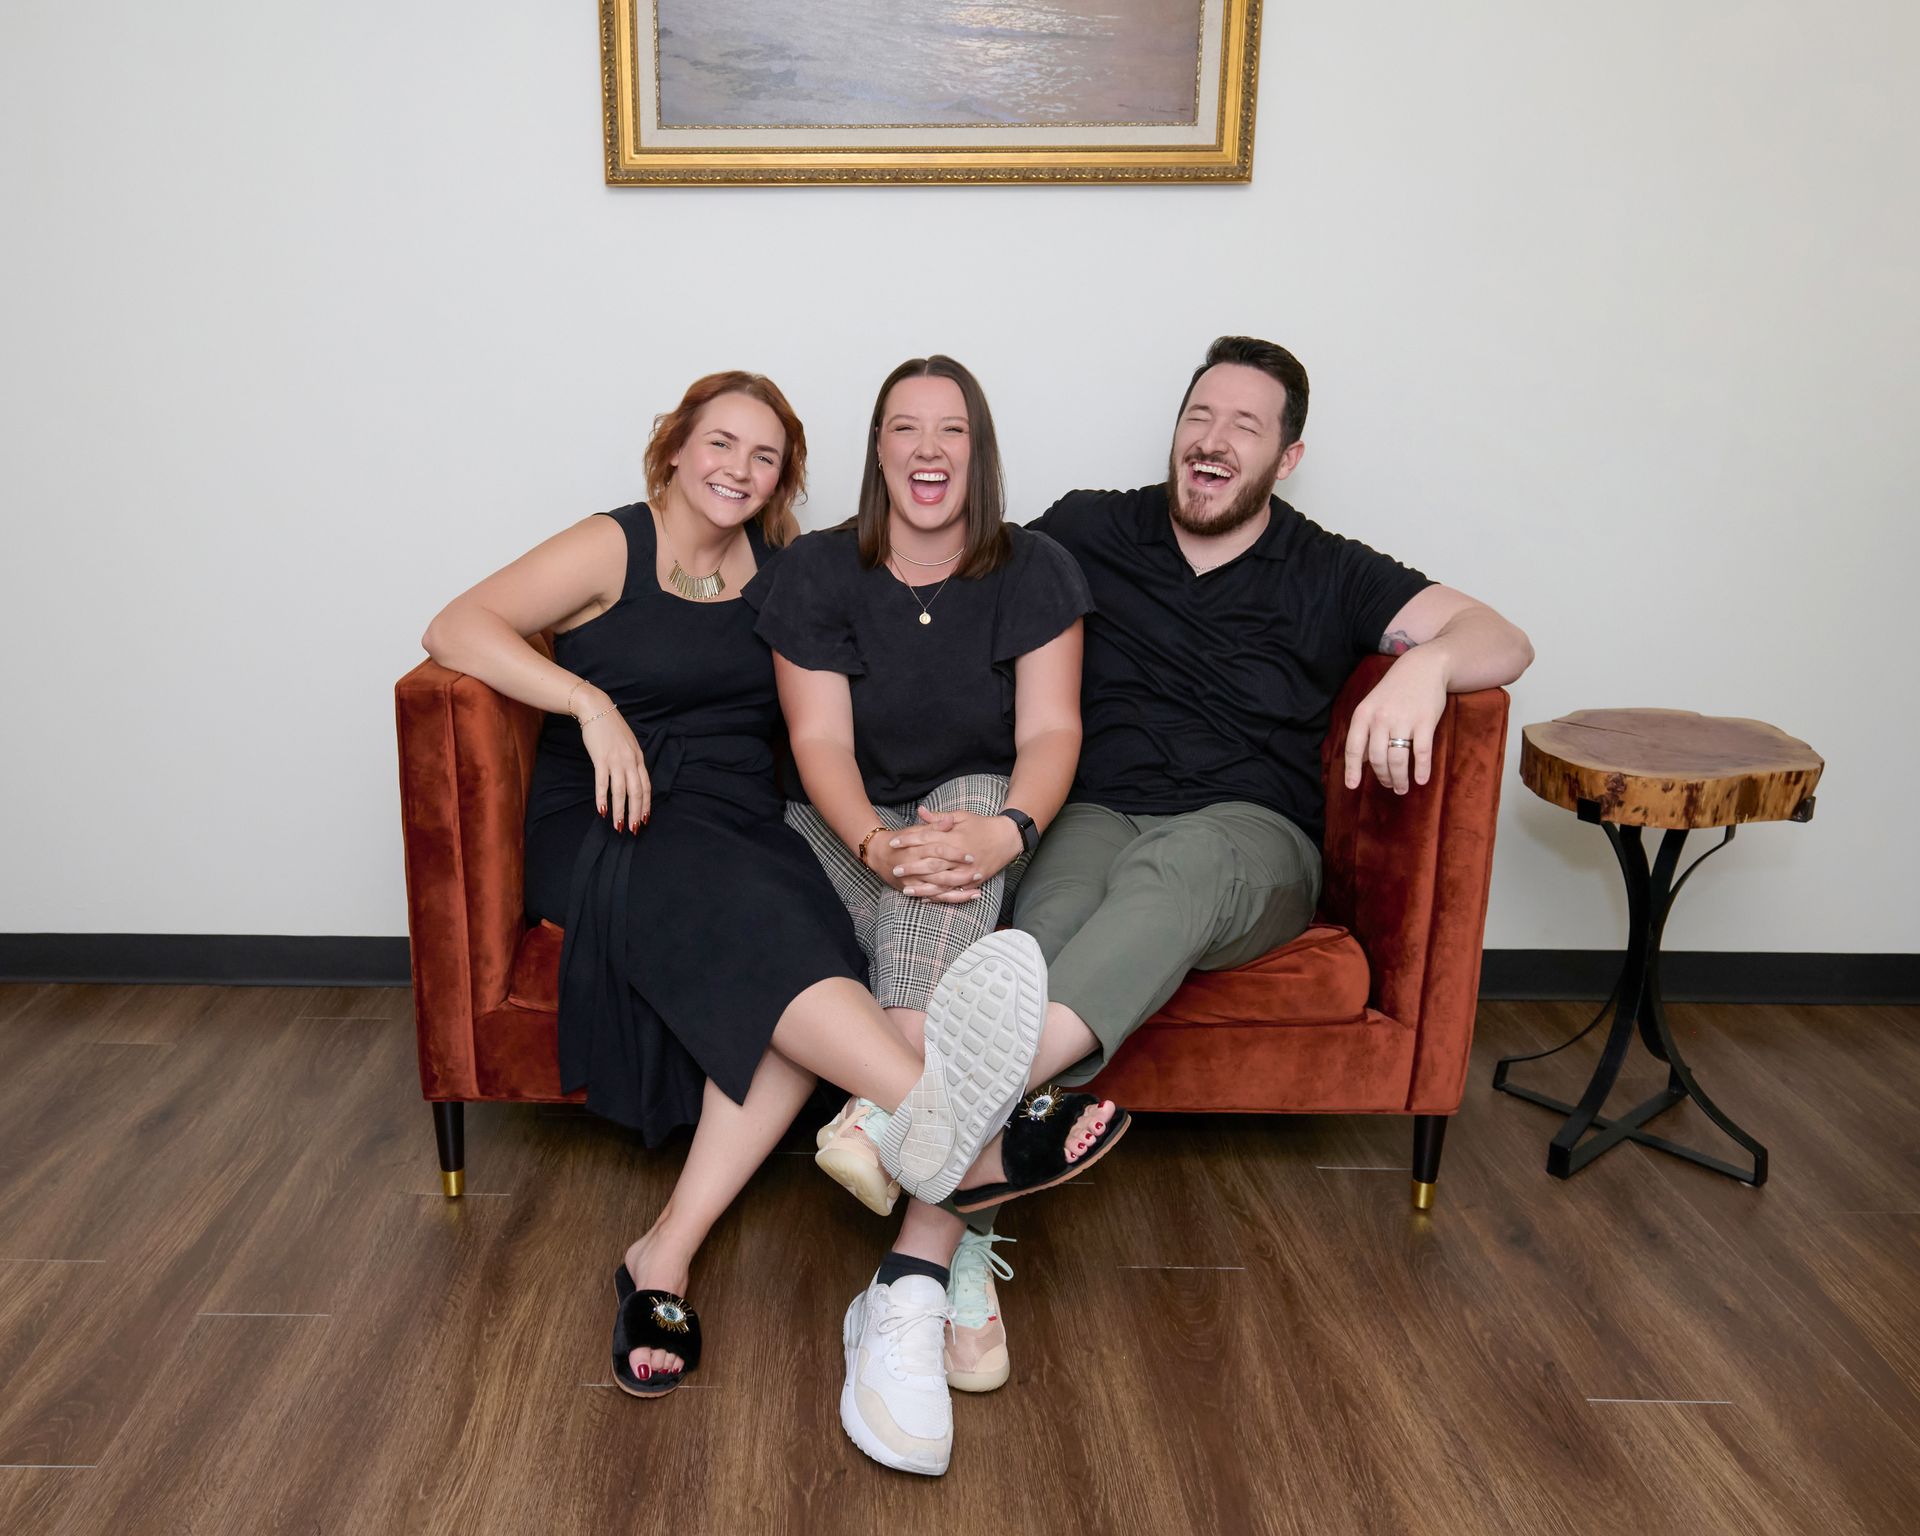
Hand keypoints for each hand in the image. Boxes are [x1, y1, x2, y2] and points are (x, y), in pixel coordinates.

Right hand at [578, 692, 650, 832]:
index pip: (646, 786)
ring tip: (618, 826)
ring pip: (620, 791)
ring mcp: (616, 760)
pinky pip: (602, 783)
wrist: (597, 709)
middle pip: (637, 792)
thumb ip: (632, 761)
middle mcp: (630, 761)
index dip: (646, 805)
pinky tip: (601, 810)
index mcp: (639, 758)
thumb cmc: (611, 728)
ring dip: (620, 811)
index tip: (645, 819)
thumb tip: (633, 779)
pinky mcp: (600, 759)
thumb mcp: (628, 744)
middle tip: (634, 829)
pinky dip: (602, 798)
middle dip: (636, 813)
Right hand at [861, 811, 968, 901]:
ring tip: (976, 892)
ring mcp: (913, 881)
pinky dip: (949, 898)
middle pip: (939, 871)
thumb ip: (934, 826)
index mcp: (917, 848)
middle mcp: (914, 866)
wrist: (878, 854)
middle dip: (960, 875)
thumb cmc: (901, 841)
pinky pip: (933, 897)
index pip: (938, 851)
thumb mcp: (917, 831)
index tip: (971, 856)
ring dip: (958, 891)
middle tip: (979, 874)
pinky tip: (965, 898)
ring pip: (938, 889)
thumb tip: (949, 819)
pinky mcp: (913, 890)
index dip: (955, 854)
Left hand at [883, 807, 1023, 898]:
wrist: (1007, 838)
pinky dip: (939, 896)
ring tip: (906, 889)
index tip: (893, 843)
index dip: (908, 840)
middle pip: (930, 862)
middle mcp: (958, 855)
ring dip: (922, 887)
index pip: (926, 837)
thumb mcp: (961, 816)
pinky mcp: (973, 880)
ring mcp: (966, 870)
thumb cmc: (982, 825)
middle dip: (911, 867)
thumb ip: (939, 818)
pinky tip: (925, 899)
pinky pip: (953, 891)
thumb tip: (919, 811)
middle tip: (894, 869)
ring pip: (940, 881)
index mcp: (954, 837)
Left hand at [1343, 650, 1445, 795]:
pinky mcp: (1425, 721)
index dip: (1352, 770)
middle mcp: (1380, 718)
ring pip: (1397, 759)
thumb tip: (1361, 762)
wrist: (1423, 667)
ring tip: (1402, 787)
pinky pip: (1421, 752)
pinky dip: (1421, 769)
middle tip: (1389, 785)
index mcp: (1363, 714)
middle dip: (1383, 777)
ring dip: (1399, 778)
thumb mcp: (1372, 705)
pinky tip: (1421, 780)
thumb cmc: (1395, 690)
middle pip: (1377, 758)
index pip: (1353, 748)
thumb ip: (1365, 731)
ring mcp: (1403, 720)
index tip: (1352, 786)